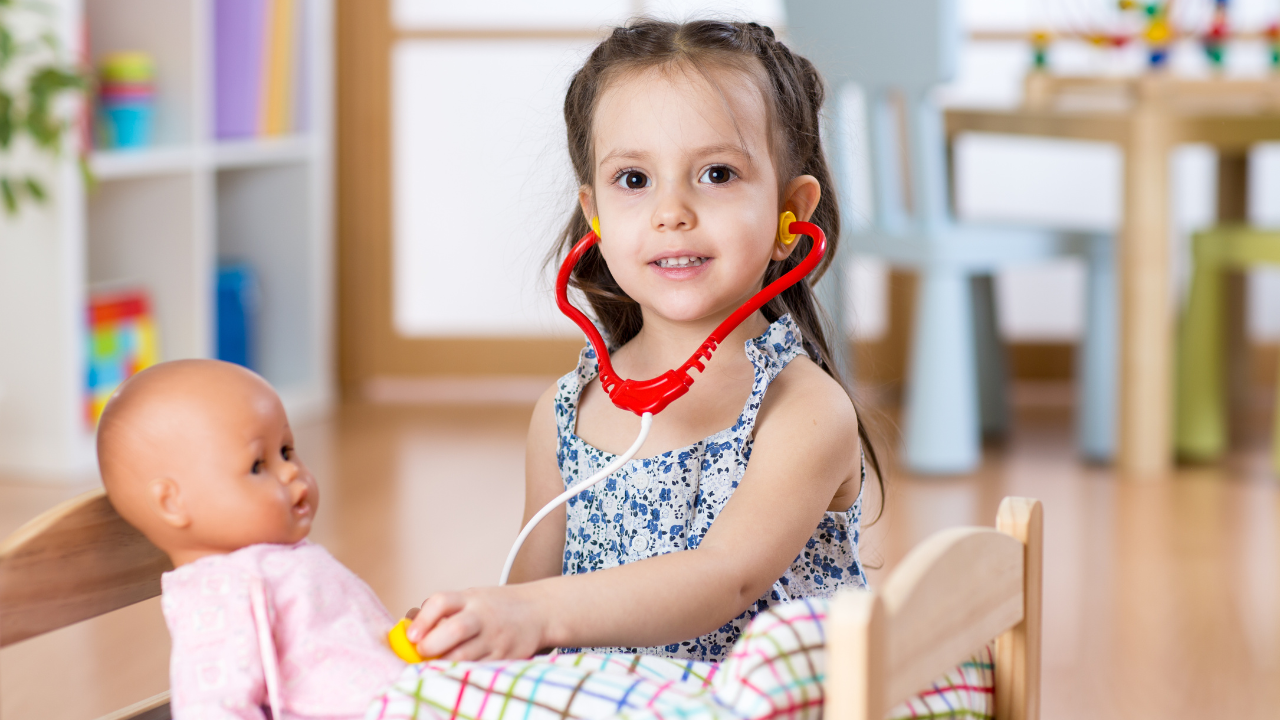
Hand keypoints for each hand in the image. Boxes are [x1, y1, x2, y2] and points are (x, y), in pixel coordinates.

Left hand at [405, 585, 547, 660]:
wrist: (539, 611)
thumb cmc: (495, 607)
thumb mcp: (472, 599)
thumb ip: (445, 612)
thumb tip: (407, 634)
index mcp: (470, 599)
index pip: (442, 602)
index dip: (423, 619)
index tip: (411, 636)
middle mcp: (483, 616)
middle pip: (455, 630)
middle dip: (432, 645)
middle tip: (422, 654)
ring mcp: (496, 638)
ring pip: (465, 656)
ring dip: (444, 664)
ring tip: (434, 667)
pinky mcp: (505, 657)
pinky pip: (479, 669)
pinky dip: (462, 673)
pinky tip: (453, 674)